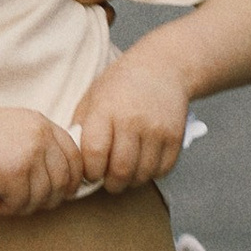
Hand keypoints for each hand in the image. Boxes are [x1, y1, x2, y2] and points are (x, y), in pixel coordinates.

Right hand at [0, 106, 83, 217]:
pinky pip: (23, 203)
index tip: (66, 191)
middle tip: (33, 205)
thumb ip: (32, 143)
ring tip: (8, 204)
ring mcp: (29, 155)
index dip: (73, 177)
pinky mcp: (16, 175)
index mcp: (40, 122)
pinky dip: (10, 210)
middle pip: (65, 178)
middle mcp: (40, 136)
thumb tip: (52, 174)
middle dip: (52, 198)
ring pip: (45, 195)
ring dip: (27, 206)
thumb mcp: (8, 128)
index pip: (74, 153)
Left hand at [71, 49, 192, 193]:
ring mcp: (156, 129)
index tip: (90, 172)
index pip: (94, 154)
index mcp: (106, 110)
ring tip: (125, 172)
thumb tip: (75, 161)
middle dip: (111, 183)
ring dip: (131, 181)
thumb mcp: (93, 97)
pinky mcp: (175, 136)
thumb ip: (82, 128)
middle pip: (121, 170)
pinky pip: (162, 169)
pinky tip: (143, 163)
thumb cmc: (121, 84)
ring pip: (142, 174)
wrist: (162, 67)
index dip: (90, 171)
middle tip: (108, 180)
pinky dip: (151, 173)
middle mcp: (132, 121)